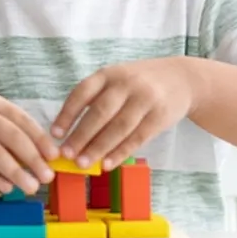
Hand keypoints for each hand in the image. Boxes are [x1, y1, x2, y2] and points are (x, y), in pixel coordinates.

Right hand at [0, 86, 58, 195]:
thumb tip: (32, 151)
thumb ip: (2, 123)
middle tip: (47, 176)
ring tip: (30, 187)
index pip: (22, 120)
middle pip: (12, 137)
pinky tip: (6, 186)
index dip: (40, 139)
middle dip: (33, 158)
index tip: (55, 156)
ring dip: (16, 172)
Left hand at [52, 57, 197, 170]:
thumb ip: (96, 97)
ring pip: (118, 127)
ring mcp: (145, 100)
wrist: (182, 79)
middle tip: (66, 154)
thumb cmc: (139, 83)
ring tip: (83, 163)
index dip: (67, 113)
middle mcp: (125, 84)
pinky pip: (137, 138)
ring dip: (99, 147)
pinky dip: (120, 152)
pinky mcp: (160, 117)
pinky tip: (107, 163)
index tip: (54, 134)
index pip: (82, 93)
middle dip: (81, 135)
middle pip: (100, 112)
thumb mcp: (116, 79)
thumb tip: (69, 129)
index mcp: (108, 74)